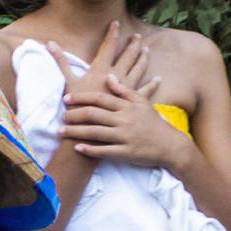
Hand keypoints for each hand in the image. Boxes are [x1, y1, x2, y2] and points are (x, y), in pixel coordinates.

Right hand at [47, 21, 149, 107]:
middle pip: (128, 56)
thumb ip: (61, 61)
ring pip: (139, 69)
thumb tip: (50, 43)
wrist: (88, 130)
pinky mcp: (133, 102)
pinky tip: (158, 79)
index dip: (113, 33)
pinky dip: (152, 84)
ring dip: (143, 59)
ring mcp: (127, 89)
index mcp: (101, 69)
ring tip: (147, 50)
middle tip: (137, 36)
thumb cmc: (76, 107)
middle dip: (133, 44)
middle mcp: (117, 76)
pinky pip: (146, 91)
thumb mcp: (68, 82)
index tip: (117, 23)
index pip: (109, 46)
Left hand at [60, 76, 181, 169]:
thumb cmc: (153, 123)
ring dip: (75, 132)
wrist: (170, 145)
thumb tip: (109, 77)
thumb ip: (125, 90)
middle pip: (93, 115)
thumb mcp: (142, 102)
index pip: (100, 98)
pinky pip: (104, 151)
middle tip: (61, 115)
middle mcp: (124, 120)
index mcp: (127, 106)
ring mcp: (124, 137)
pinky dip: (89, 149)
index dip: (81, 97)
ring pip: (95, 133)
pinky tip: (77, 148)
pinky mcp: (126, 153)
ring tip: (61, 131)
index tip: (66, 98)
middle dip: (74, 114)